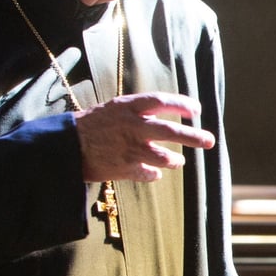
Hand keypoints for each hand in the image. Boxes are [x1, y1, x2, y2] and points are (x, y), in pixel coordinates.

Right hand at [75, 92, 215, 182]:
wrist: (65, 147)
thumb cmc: (91, 125)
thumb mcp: (114, 109)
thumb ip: (138, 112)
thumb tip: (164, 113)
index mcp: (128, 108)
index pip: (162, 101)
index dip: (182, 104)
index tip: (196, 110)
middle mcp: (132, 127)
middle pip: (171, 132)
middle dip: (194, 137)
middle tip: (210, 141)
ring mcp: (130, 150)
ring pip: (165, 157)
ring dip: (174, 160)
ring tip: (178, 160)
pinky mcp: (125, 169)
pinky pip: (149, 174)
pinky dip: (154, 173)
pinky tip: (154, 172)